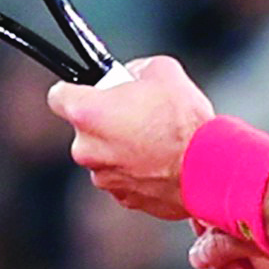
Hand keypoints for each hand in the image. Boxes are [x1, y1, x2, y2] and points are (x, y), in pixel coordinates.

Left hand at [47, 55, 214, 220]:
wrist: (211, 169)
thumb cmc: (186, 121)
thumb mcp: (163, 70)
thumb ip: (134, 70)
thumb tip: (130, 76)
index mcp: (87, 113)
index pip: (57, 96)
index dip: (74, 91)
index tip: (88, 92)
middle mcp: (87, 149)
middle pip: (84, 130)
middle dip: (105, 123)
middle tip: (136, 114)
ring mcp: (104, 178)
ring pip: (104, 157)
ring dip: (121, 149)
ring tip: (154, 140)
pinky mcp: (123, 198)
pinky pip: (122, 179)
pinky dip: (136, 171)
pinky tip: (160, 161)